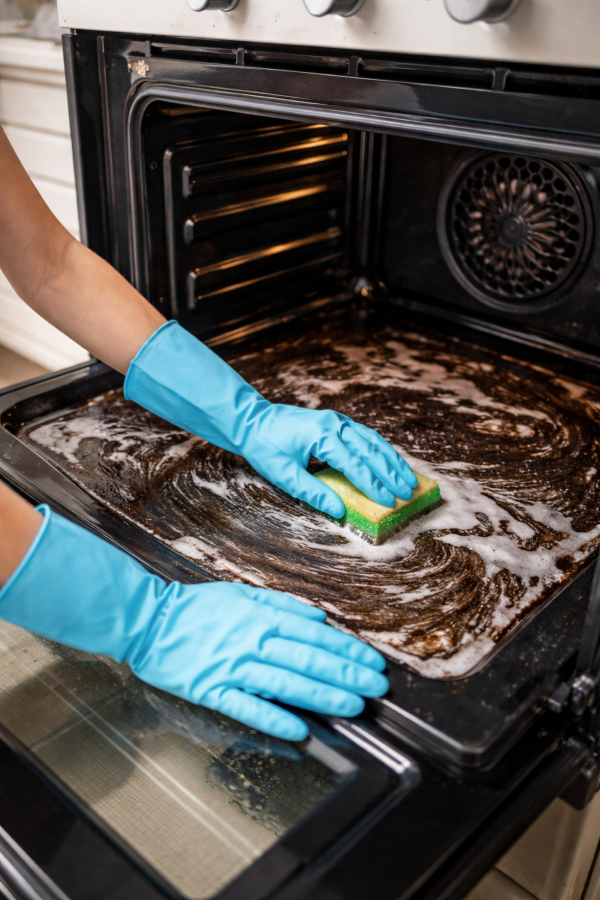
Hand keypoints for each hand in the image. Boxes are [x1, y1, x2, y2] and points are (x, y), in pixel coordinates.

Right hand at [0, 507, 387, 739]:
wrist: (149, 621)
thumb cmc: (196, 607)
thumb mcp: (241, 594)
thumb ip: (282, 605)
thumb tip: (318, 618)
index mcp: (262, 617)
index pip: (315, 636)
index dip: (346, 650)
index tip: (371, 662)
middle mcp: (253, 642)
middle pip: (308, 660)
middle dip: (347, 674)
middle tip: (376, 688)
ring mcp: (233, 667)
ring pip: (286, 683)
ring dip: (323, 696)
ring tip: (353, 706)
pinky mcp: (213, 690)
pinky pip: (248, 707)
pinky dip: (274, 717)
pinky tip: (299, 730)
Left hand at [125, 321, 416, 517]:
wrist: (252, 420)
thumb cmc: (265, 447)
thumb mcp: (283, 474)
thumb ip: (312, 493)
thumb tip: (339, 511)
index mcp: (322, 436)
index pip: (354, 464)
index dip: (373, 485)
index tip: (388, 502)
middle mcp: (335, 424)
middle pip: (370, 451)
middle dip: (390, 473)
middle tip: (407, 493)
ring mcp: (338, 421)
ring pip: (373, 441)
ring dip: (391, 461)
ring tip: (408, 479)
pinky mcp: (337, 422)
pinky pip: (366, 436)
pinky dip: (381, 451)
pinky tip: (391, 462)